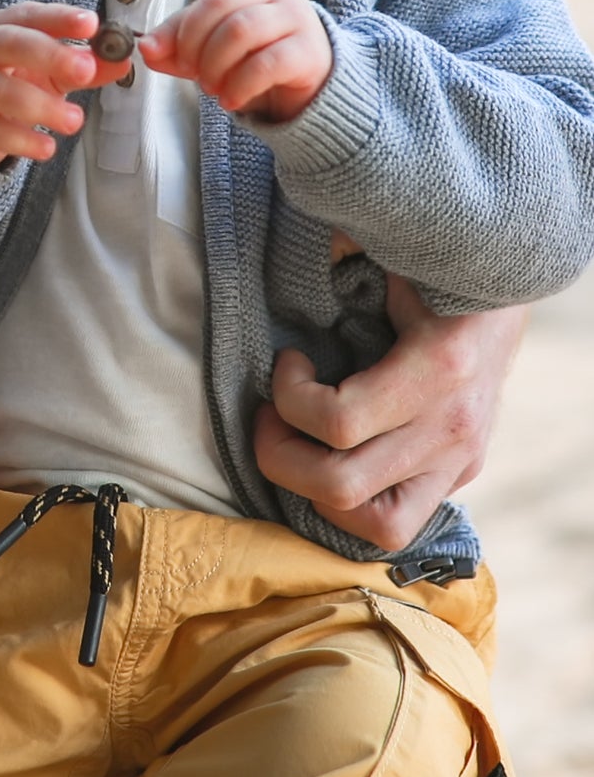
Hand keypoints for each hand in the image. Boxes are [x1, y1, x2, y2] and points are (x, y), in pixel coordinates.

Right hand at [0, 4, 129, 171]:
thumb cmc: (8, 83)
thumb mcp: (47, 70)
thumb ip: (82, 65)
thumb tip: (122, 61)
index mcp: (0, 26)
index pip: (29, 15)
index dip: (59, 18)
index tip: (91, 25)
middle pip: (10, 44)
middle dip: (51, 56)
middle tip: (85, 71)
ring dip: (41, 106)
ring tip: (73, 121)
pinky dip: (22, 140)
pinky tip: (47, 148)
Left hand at [143, 0, 331, 121]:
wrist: (307, 87)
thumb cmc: (254, 61)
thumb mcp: (210, 52)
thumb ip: (177, 48)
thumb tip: (145, 46)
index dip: (186, 30)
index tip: (177, 59)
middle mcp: (278, 0)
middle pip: (227, 13)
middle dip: (200, 50)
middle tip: (196, 76)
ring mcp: (298, 23)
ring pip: (244, 32)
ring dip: (217, 66)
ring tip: (213, 88)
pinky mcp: (309, 54)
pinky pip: (267, 64)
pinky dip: (239, 86)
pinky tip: (231, 100)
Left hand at [252, 277, 526, 551]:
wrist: (507, 283)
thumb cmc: (432, 267)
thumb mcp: (395, 257)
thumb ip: (347, 257)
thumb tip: (303, 251)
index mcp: (441, 368)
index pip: (339, 422)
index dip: (289, 397)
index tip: (287, 361)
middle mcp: (453, 427)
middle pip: (340, 485)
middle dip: (279, 455)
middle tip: (269, 415)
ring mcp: (460, 458)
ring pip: (373, 525)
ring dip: (311, 492)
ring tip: (295, 447)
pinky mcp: (459, 473)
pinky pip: (395, 522)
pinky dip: (347, 507)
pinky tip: (325, 463)